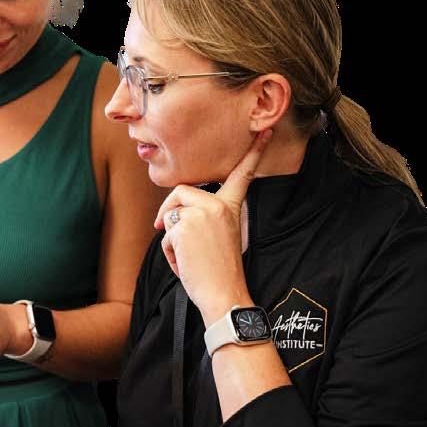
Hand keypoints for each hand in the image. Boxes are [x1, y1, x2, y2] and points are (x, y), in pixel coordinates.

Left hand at [153, 129, 272, 325]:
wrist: (224, 295)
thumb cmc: (220, 273)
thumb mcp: (220, 237)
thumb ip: (205, 218)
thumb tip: (175, 215)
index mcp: (232, 208)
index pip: (243, 175)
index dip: (254, 152)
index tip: (265, 131)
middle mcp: (219, 206)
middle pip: (182, 191)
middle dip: (168, 209)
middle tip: (161, 227)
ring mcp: (202, 214)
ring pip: (172, 215)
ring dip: (172, 238)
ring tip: (188, 258)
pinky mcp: (186, 225)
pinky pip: (166, 234)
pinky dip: (170, 252)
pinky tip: (185, 264)